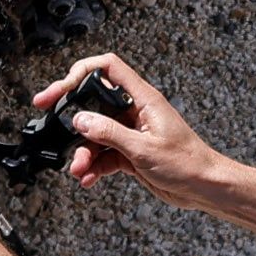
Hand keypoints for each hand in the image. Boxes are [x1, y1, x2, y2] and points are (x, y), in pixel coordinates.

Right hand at [42, 50, 225, 196]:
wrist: (203, 186)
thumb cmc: (187, 162)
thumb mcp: (143, 148)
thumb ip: (109, 133)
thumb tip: (81, 120)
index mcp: (142, 99)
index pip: (107, 69)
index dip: (79, 73)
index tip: (59, 90)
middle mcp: (134, 111)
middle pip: (94, 103)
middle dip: (72, 118)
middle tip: (51, 124)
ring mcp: (131, 131)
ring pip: (96, 134)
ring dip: (83, 151)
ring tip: (78, 169)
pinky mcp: (130, 151)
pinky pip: (103, 154)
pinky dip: (93, 166)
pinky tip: (88, 178)